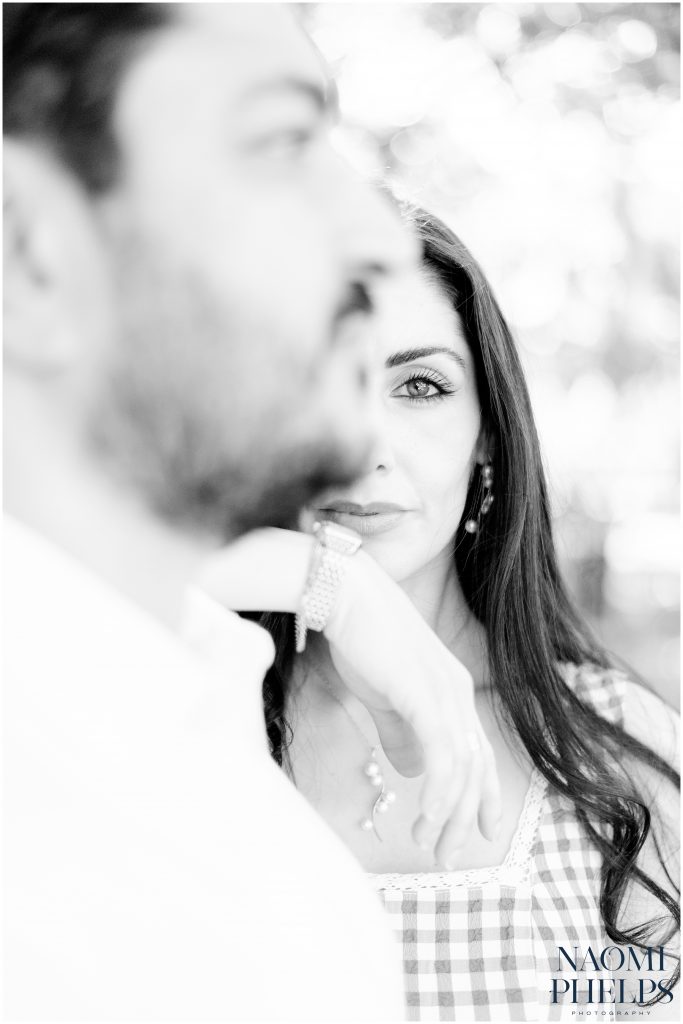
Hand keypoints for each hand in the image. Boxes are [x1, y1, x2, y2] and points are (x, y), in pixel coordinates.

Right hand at [193, 527, 501, 866]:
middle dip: (464, 817)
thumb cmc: (357, 638)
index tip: (475, 832)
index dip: (480, 794)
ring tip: (428, 846)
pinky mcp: (427, 696)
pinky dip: (438, 793)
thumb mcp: (381, 693)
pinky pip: (443, 757)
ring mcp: (446, 693)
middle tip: (447, 855)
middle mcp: (458, 692)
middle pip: (475, 768)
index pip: (476, 752)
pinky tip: (423, 819)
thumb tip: (410, 771)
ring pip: (463, 770)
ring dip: (449, 814)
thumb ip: (399, 730)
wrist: (342, 594)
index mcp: (451, 689)